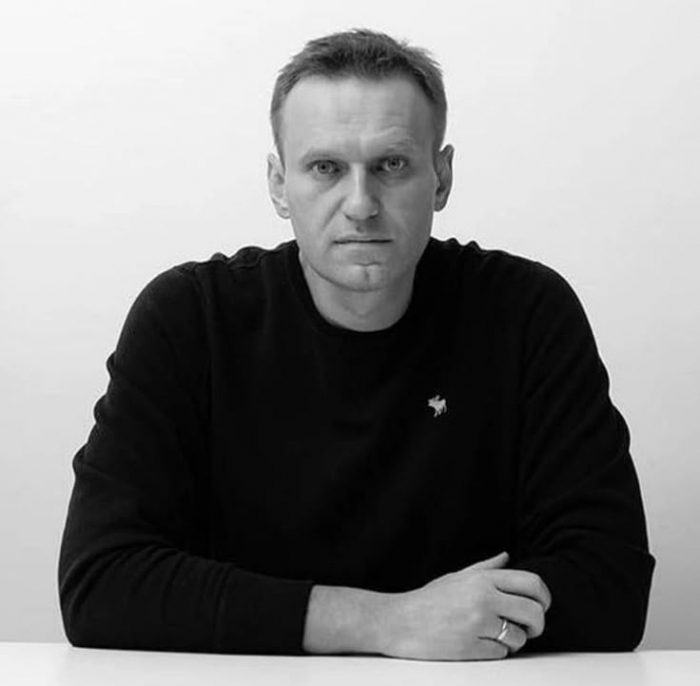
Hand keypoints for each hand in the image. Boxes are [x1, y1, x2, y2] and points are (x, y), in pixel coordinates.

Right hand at [378, 552, 550, 660]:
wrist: (398, 620)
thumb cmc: (428, 599)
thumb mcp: (456, 577)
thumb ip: (485, 568)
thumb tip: (506, 557)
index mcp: (482, 579)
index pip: (532, 583)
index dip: (544, 598)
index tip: (541, 606)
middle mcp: (483, 597)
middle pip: (534, 612)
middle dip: (537, 625)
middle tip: (528, 628)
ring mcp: (477, 623)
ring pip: (519, 637)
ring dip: (512, 641)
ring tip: (494, 636)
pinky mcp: (470, 647)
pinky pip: (501, 654)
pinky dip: (494, 651)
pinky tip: (477, 643)